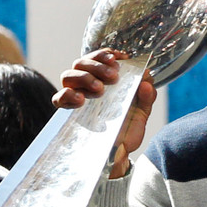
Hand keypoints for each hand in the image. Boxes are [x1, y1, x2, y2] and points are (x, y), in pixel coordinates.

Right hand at [53, 48, 156, 177]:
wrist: (120, 153)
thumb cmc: (128, 128)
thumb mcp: (142, 111)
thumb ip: (147, 95)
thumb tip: (146, 79)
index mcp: (104, 79)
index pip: (98, 58)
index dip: (106, 54)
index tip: (120, 58)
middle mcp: (87, 85)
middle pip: (81, 62)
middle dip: (97, 64)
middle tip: (113, 75)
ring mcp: (76, 97)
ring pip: (68, 75)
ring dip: (84, 77)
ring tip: (99, 88)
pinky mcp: (69, 113)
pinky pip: (58, 98)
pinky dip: (67, 95)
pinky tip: (80, 100)